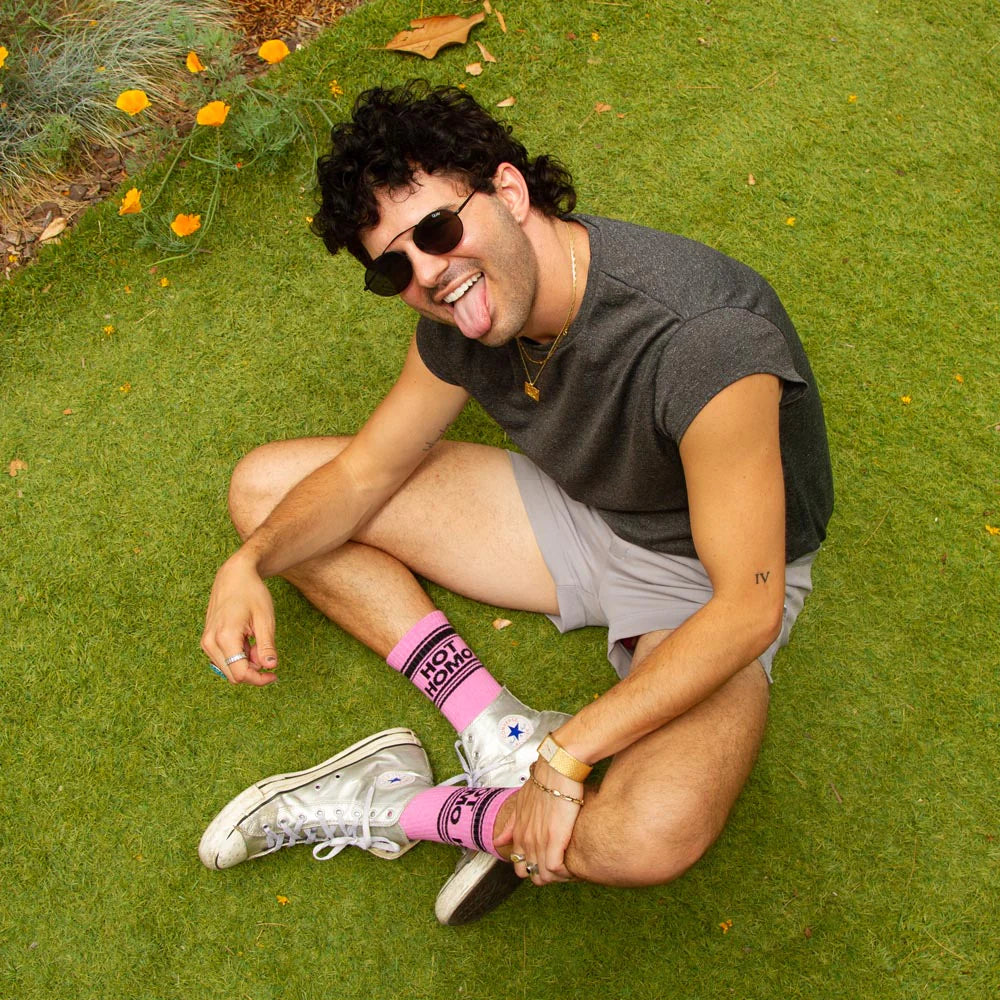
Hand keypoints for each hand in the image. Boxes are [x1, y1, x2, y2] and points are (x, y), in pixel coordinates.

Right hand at [200, 551, 278, 685]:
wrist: (234, 574)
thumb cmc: (252, 593)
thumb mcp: (265, 618)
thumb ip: (267, 645)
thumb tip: (270, 667)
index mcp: (225, 637)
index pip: (240, 674)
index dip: (260, 679)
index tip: (274, 675)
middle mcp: (210, 642)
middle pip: (233, 675)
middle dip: (254, 670)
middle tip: (266, 649)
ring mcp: (206, 641)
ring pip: (228, 668)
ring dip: (246, 662)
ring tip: (256, 639)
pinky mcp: (207, 640)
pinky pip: (224, 659)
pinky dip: (238, 656)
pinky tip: (247, 638)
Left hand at [498, 760, 582, 884]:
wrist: (556, 770)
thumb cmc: (543, 782)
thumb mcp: (521, 803)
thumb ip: (511, 824)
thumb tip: (497, 840)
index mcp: (519, 833)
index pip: (520, 866)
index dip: (534, 869)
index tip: (548, 863)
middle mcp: (526, 840)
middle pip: (532, 875)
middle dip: (546, 875)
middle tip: (561, 866)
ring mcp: (539, 841)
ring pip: (544, 876)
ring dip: (559, 875)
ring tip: (571, 865)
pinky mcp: (555, 840)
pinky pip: (556, 869)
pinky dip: (566, 871)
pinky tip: (574, 862)